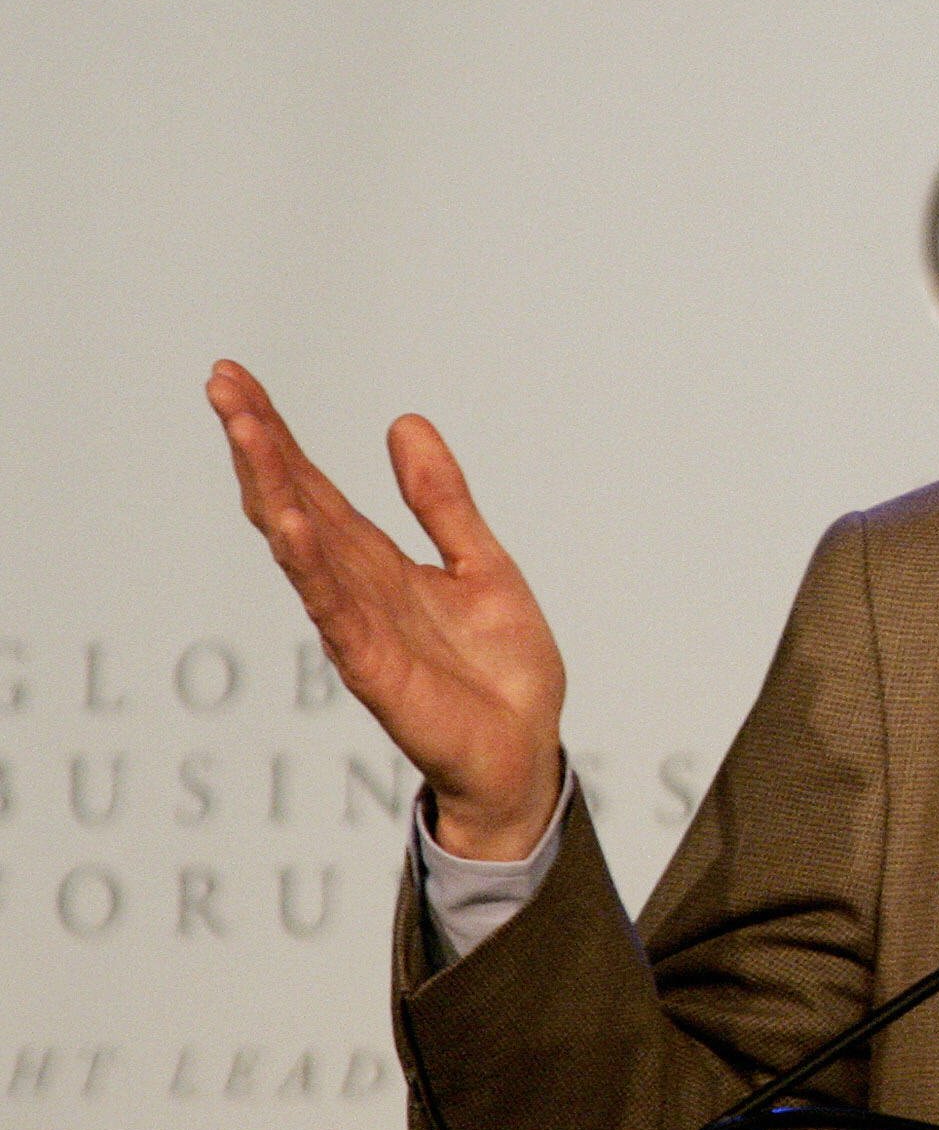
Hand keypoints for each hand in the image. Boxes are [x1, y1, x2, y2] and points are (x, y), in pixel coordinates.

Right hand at [207, 360, 566, 860]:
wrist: (526, 750)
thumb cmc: (501, 671)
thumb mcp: (482, 563)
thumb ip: (443, 501)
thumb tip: (404, 422)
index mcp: (379, 563)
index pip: (315, 487)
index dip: (277, 435)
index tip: (235, 379)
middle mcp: (356, 588)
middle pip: (294, 503)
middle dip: (259, 445)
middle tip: (222, 383)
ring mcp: (359, 626)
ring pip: (304, 546)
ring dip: (273, 487)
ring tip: (247, 430)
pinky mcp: (374, 667)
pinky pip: (335, 608)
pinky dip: (311, 565)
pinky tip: (290, 522)